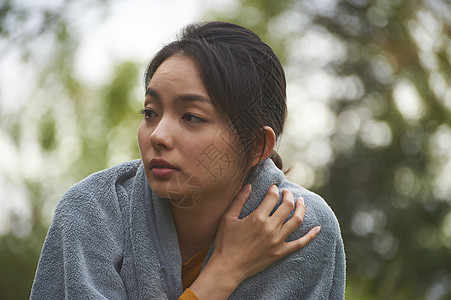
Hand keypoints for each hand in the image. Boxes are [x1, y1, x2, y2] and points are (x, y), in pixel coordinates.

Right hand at [189, 184, 319, 298]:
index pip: (272, 197)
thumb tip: (249, 185)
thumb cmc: (225, 242)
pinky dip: (311, 236)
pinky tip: (318, 228)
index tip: (273, 187)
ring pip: (297, 221)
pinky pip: (300, 243)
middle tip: (287, 192)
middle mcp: (270, 228)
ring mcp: (277, 241)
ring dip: (301, 208)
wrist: (228, 267)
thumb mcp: (228, 218)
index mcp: (257, 218)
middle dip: (288, 195)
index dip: (274, 189)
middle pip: (287, 206)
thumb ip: (238, 200)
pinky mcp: (280, 252)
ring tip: (301, 201)